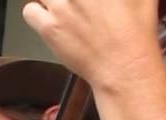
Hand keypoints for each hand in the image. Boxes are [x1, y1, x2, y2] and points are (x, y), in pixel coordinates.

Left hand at [21, 0, 163, 92]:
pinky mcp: (49, 27)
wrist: (124, 66)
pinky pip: (29, 10)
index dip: (81, 0)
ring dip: (51, 0)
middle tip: (74, 6)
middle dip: (67, 0)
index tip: (84, 3)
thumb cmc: (136, 33)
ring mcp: (61, 6)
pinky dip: (36, 13)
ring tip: (62, 7)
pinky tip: (50, 18)